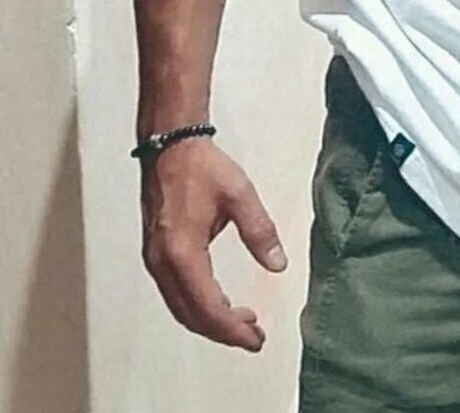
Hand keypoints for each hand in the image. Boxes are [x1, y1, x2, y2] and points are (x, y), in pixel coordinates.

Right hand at [140, 139, 286, 351]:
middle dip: (223, 332)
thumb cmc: (203, 168)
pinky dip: (197, 305)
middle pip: (191, 315)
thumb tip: (278, 265)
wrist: (169, 145)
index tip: (256, 339)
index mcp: (182, 252)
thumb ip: (259, 231)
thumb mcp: (240, 195)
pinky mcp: (155, 253)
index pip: (208, 306)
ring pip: (180, 308)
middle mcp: (162, 263)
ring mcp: (154, 260)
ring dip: (210, 320)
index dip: (232, 329)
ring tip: (243, 321)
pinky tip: (220, 301)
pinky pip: (175, 293)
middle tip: (254, 337)